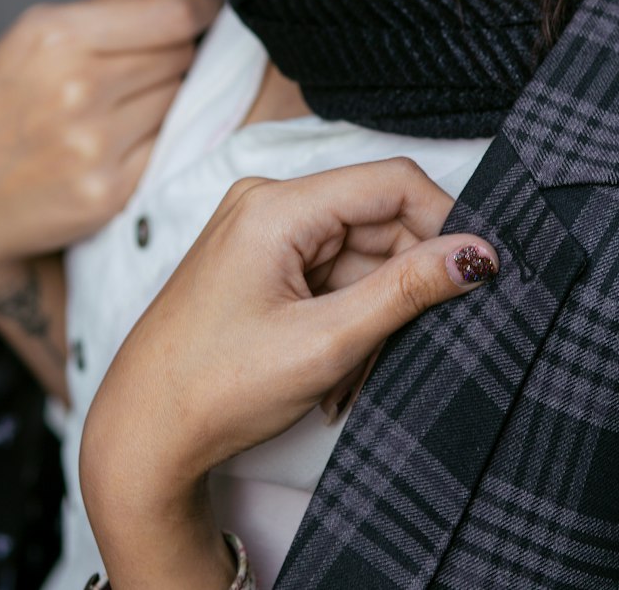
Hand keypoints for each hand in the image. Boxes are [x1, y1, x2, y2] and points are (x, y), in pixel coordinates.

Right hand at [0, 0, 219, 293]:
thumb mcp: (34, 38)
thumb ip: (118, 3)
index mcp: (57, 37)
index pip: (173, 14)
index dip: (203, 5)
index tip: (206, 4)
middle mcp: (79, 88)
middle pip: (180, 55)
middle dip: (175, 51)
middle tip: (145, 61)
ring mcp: (95, 144)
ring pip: (179, 100)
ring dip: (166, 96)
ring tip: (122, 103)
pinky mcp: (108, 193)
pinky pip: (166, 147)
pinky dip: (156, 139)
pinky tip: (123, 140)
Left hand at [79, 158, 496, 587]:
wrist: (141, 436)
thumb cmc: (215, 389)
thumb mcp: (325, 343)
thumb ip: (407, 291)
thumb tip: (477, 254)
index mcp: (277, 205)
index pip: (392, 182)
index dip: (444, 222)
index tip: (477, 274)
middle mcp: (268, 202)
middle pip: (378, 219)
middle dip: (404, 281)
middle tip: (412, 345)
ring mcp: (262, 231)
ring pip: (360, 252)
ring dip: (376, 309)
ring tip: (357, 371)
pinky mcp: (261, 260)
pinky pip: (332, 272)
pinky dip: (349, 316)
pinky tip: (339, 366)